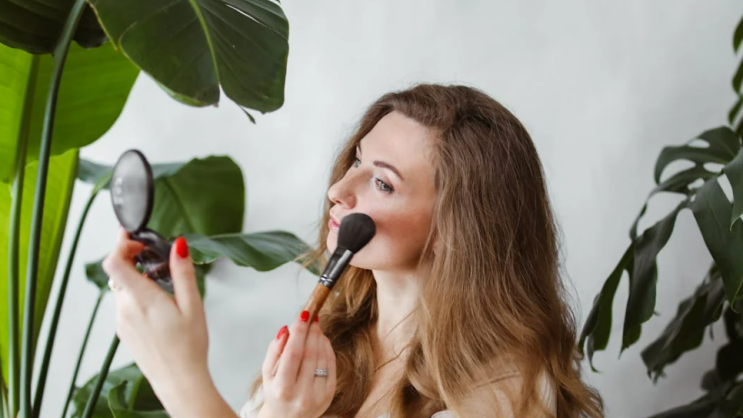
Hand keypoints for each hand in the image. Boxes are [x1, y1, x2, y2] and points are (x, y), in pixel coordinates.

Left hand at [102, 227, 213, 415]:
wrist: (179, 380)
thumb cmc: (189, 346)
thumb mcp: (193, 305)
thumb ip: (182, 272)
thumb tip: (178, 245)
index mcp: (142, 299)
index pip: (114, 263)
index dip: (119, 244)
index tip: (133, 237)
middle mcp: (126, 309)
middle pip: (118, 273)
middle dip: (134, 260)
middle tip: (154, 257)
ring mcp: (121, 322)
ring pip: (122, 289)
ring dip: (136, 279)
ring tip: (162, 285)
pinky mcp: (123, 332)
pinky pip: (125, 305)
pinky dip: (136, 296)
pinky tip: (158, 306)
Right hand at [258, 312, 336, 417]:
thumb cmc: (275, 392)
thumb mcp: (267, 373)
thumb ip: (274, 350)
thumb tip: (286, 330)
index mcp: (282, 389)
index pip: (293, 354)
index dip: (299, 332)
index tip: (303, 314)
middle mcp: (301, 394)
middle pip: (310, 354)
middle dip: (311, 331)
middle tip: (310, 317)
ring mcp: (318, 396)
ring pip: (322, 358)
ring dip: (320, 338)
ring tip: (314, 327)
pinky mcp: (329, 394)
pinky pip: (331, 365)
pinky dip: (327, 349)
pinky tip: (321, 340)